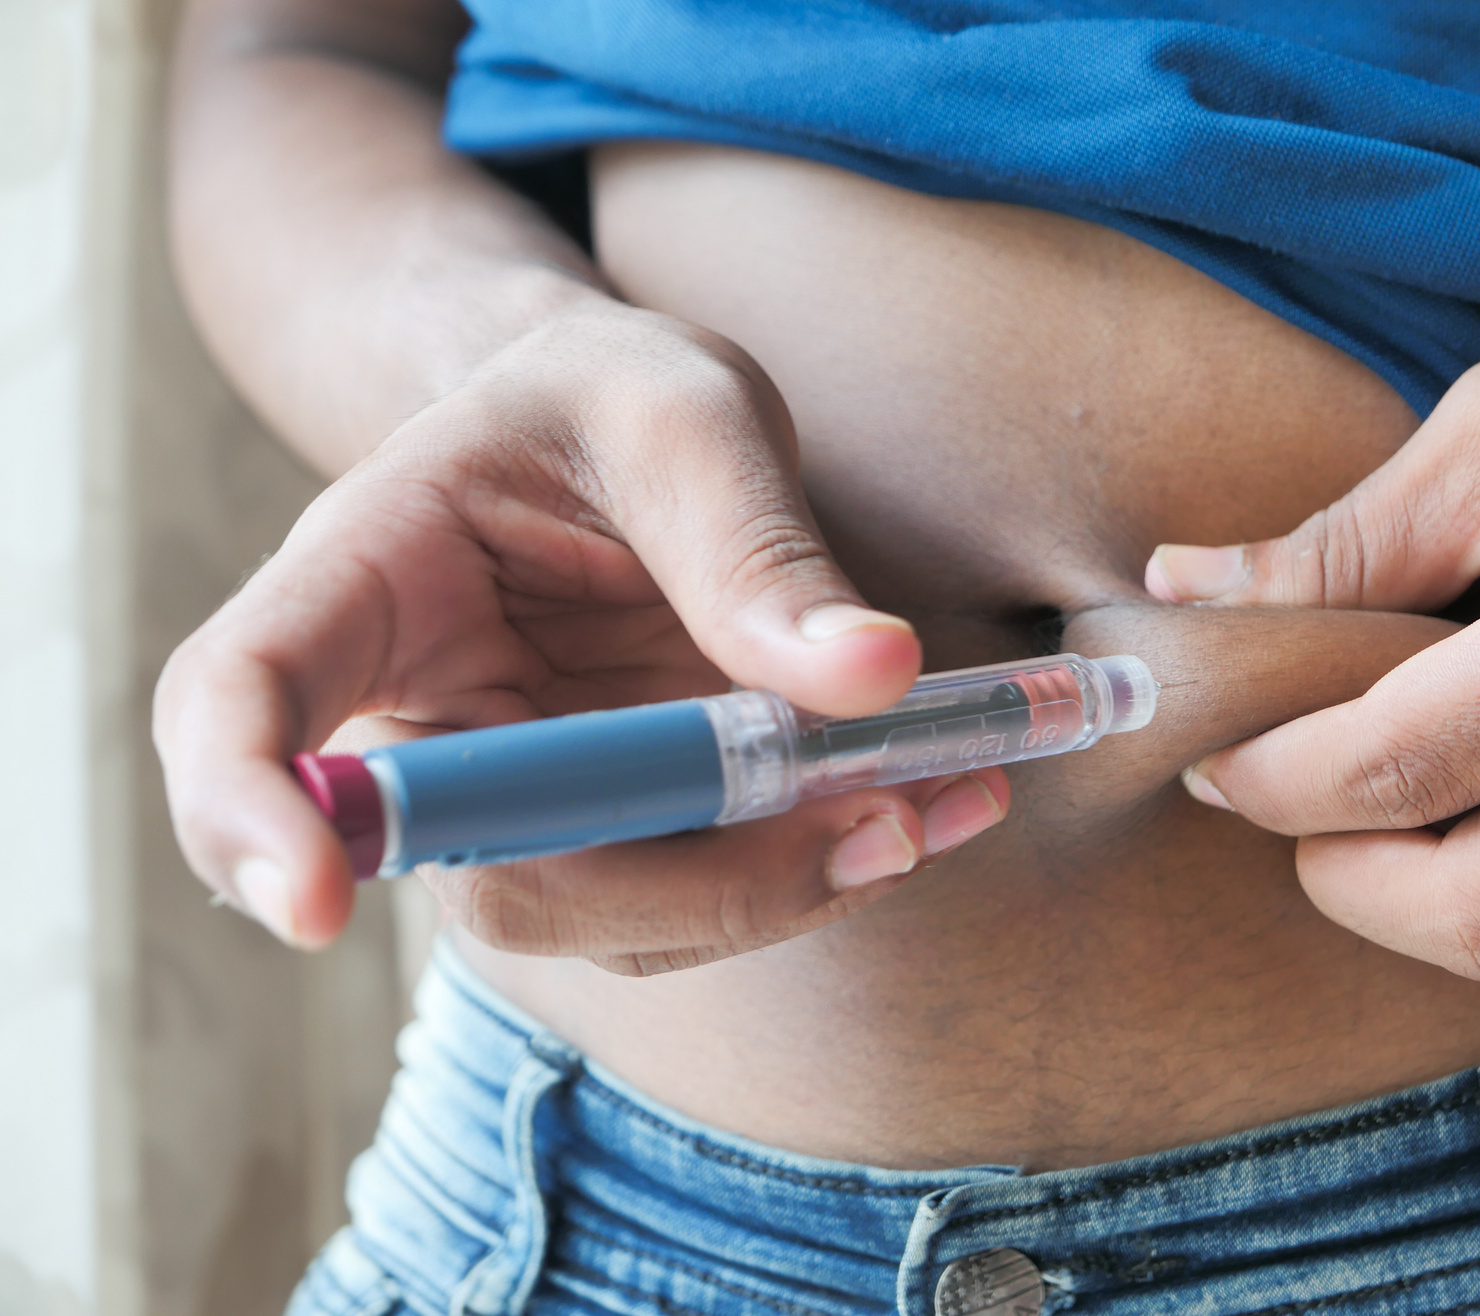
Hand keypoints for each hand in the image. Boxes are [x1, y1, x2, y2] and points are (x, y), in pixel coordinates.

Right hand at [155, 299, 1008, 960]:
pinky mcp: (612, 831)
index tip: (306, 909)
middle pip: (482, 869)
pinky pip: (691, 895)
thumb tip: (872, 677)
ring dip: (779, 888)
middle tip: (876, 828)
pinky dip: (812, 868)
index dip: (247, 818)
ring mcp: (517, 795)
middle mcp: (418, 717)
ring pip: (607, 912)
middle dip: (683, 879)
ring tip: (935, 801)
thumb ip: (755, 541)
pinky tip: (922, 804)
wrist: (630, 431)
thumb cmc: (616, 396)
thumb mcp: (690, 415)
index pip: (241, 705)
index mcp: (363, 577)